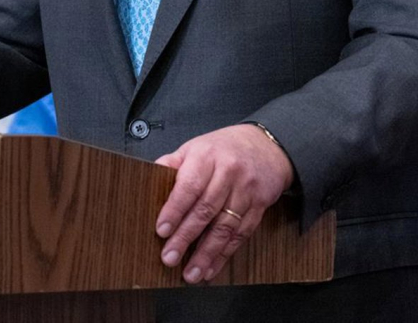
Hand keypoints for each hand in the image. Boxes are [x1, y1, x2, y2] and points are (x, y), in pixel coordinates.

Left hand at [154, 123, 293, 283]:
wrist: (267, 145)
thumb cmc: (224, 148)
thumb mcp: (195, 147)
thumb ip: (173, 163)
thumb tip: (150, 178)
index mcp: (206, 156)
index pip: (188, 186)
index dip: (174, 210)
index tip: (161, 230)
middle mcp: (228, 173)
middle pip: (205, 210)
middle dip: (186, 238)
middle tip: (170, 258)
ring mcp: (246, 190)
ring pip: (224, 227)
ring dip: (206, 253)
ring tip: (191, 272)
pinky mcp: (259, 206)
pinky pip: (241, 234)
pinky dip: (225, 253)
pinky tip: (212, 267)